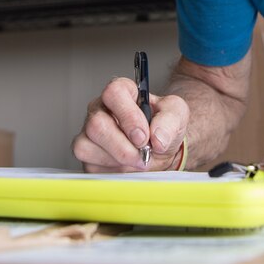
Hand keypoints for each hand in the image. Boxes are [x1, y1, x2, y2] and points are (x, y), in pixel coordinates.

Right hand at [72, 77, 189, 171]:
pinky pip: (90, 166)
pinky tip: (126, 167)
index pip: (113, 93)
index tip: (143, 136)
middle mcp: (100, 108)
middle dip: (123, 147)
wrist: (159, 150)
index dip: (128, 116)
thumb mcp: (177, 115)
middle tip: (143, 154)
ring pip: (88, 147)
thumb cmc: (163, 127)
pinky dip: (112, 171)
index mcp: (121, 92)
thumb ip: (170, 121)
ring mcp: (88, 131)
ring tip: (137, 160)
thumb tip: (157, 138)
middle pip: (97, 125)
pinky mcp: (86, 154)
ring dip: (118, 160)